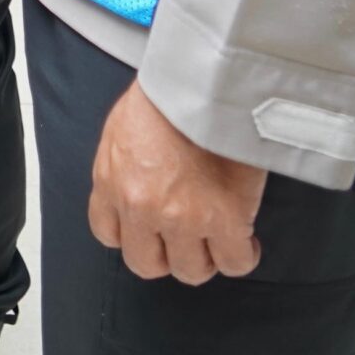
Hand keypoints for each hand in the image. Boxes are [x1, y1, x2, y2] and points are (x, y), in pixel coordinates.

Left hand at [90, 80, 266, 283]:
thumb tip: (142, 185)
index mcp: (110, 183)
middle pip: (147, 264)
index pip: (109, 235)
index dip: (134, 236)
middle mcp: (141, 208)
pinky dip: (242, 255)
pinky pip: (234, 262)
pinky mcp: (225, 220)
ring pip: (191, 270)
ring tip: (218, 236)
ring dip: (205, 257)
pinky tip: (246, 239)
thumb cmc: (164, 96)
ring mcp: (183, 219)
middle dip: (168, 255)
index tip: (152, 230)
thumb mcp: (122, 131)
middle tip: (188, 238)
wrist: (201, 84)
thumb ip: (125, 169)